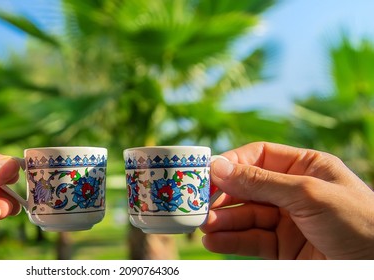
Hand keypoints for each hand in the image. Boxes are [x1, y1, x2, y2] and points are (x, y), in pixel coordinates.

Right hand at [201, 142, 373, 258]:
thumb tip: (219, 166)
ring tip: (203, 225)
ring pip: (243, 216)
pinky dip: (229, 241)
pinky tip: (213, 241)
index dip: (232, 163)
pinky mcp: (280, 248)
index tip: (207, 173)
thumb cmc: (359, 221)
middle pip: (246, 187)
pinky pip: (249, 240)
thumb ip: (261, 181)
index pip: (258, 157)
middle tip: (198, 203)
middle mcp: (292, 192)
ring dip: (221, 220)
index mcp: (305, 167)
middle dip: (222, 196)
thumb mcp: (308, 194)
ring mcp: (285, 221)